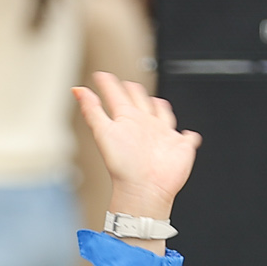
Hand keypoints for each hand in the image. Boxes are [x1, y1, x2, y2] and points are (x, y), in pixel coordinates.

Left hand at [75, 73, 201, 233]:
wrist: (144, 189)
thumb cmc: (123, 166)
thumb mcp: (103, 132)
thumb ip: (92, 110)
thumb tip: (77, 91)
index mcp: (127, 120)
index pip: (117, 96)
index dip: (109, 85)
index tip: (101, 76)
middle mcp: (144, 126)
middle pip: (140, 101)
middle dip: (135, 91)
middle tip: (128, 84)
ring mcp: (162, 136)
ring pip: (162, 116)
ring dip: (160, 108)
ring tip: (157, 102)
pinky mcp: (180, 147)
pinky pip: (187, 139)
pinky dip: (189, 137)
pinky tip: (188, 136)